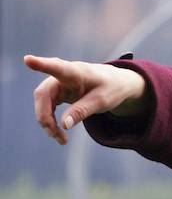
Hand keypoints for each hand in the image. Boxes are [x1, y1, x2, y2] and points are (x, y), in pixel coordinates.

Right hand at [24, 54, 148, 144]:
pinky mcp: (57, 91)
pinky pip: (47, 106)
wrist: (115, 83)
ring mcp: (58, 83)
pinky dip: (50, 119)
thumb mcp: (102, 102)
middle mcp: (62, 75)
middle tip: (56, 135)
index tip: (27, 60)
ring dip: (47, 121)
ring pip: (43, 102)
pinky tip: (58, 132)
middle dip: (45, 116)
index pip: (57, 67)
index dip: (42, 64)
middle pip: (43, 94)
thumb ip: (82, 111)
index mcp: (76, 72)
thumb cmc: (110, 88)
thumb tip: (63, 125)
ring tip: (60, 139)